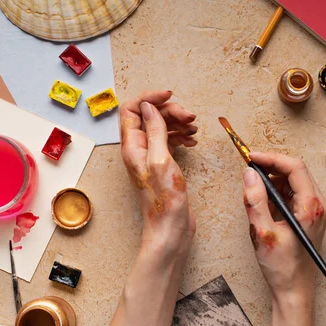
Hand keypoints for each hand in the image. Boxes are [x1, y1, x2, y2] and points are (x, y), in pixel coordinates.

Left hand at [120, 90, 196, 252]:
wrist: (171, 229)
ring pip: (161, 128)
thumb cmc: (164, 201)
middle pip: (149, 116)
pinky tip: (192, 140)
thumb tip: (148, 106)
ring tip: (194, 129)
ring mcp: (150, 158)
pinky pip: (168, 142)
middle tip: (190, 117)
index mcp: (132, 147)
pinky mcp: (162, 166)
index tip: (171, 95)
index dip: (149, 98)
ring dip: (178, 123)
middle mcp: (138, 150)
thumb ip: (154, 131)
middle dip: (170, 111)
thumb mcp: (160, 160)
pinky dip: (181, 136)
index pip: (131, 109)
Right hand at [242, 152, 325, 299]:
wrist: (294, 291)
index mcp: (312, 207)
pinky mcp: (309, 217)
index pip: (294, 167)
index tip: (251, 157)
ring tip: (253, 190)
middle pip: (296, 171)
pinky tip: (263, 203)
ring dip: (273, 180)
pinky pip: (293, 194)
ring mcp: (316, 211)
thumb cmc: (282, 268)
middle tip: (249, 169)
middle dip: (271, 167)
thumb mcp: (263, 233)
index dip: (271, 158)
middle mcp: (319, 206)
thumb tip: (249, 174)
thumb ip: (255, 201)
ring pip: (294, 182)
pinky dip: (277, 192)